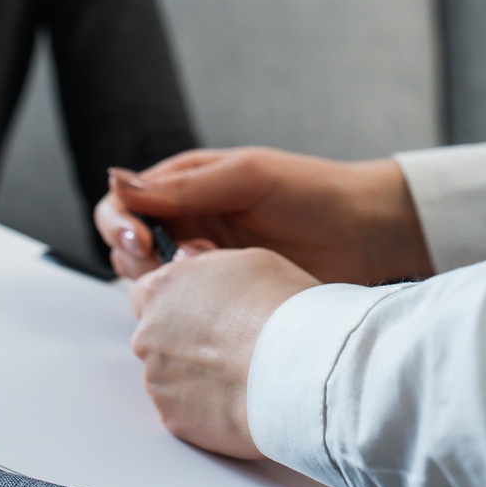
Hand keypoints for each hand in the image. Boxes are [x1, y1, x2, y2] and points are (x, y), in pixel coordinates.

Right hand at [94, 147, 432, 284]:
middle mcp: (186, 223)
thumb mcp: (247, 177)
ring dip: (169, 285)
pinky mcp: (223, 298)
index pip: (122, 204)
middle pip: (126, 249)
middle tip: (185, 262)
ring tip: (214, 273)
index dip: (120, 225)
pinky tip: (221, 301)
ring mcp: (204, 264)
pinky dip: (191, 308)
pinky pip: (186, 309)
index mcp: (183, 186)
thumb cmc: (313, 192)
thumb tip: (116, 179)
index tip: (141, 243)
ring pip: (152, 284)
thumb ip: (184, 186)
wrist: (368, 234)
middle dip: (141, 260)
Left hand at [127, 246, 317, 457]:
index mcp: (161, 291)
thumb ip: (210, 272)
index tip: (201, 311)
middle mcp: (148, 336)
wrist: (299, 371)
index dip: (176, 303)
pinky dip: (207, 408)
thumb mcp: (248, 261)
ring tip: (242, 374)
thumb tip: (202, 280)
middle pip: (158, 338)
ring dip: (197, 376)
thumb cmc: (281, 310)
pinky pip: (186, 410)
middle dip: (187, 342)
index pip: (147, 295)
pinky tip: (240, 398)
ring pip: (172, 377)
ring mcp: (158, 382)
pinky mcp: (175, 419)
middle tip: (231, 345)